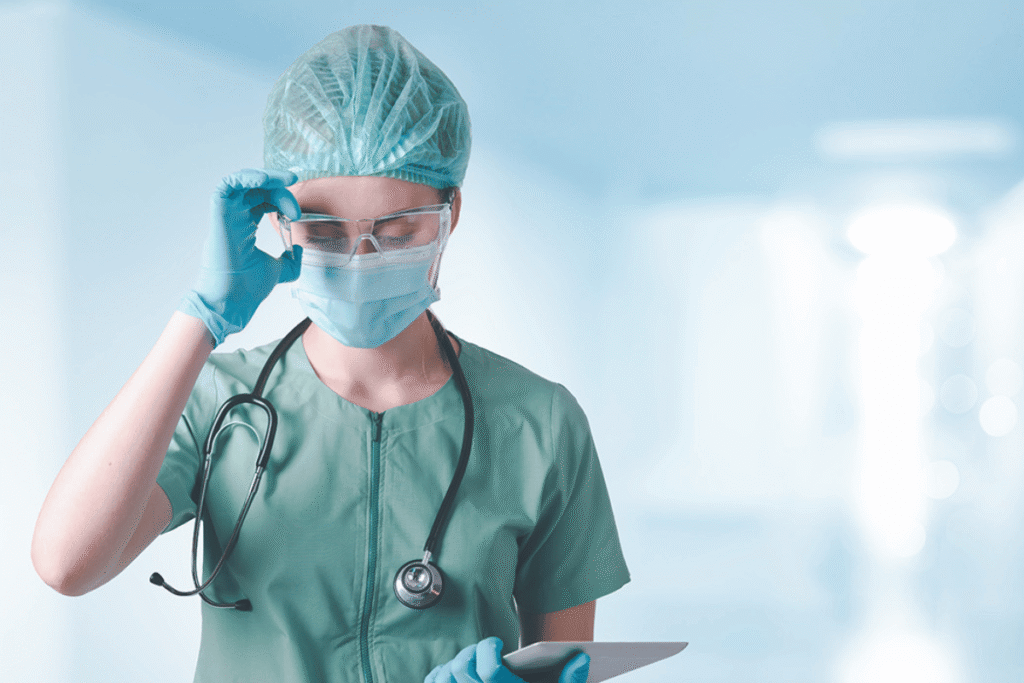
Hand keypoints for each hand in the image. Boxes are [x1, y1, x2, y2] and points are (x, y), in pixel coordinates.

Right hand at [179, 169, 302, 345]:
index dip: (281, 199)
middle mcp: (234, 218)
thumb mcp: (279, 270)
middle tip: (294, 197)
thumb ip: (291, 260)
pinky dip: (245, 177)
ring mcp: (226, 215)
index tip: (297, 212)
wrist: (233, 300)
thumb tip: (299, 249)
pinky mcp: (219, 214)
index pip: (263, 200)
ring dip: (265, 177)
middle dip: (278, 188)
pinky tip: (265, 179)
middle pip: (256, 189)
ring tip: (285, 180)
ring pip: (242, 182)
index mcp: (245, 227)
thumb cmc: (247, 288)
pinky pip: (226, 185)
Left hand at [425, 637, 589, 682]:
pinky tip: (450, 675)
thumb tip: (580, 658)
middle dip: (471, 653)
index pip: (488, 670)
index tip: (497, 644)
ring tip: (470, 663)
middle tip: (484, 651)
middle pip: (462, 668)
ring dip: (453, 665)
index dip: (488, 648)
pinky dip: (438, 677)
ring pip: (444, 678)